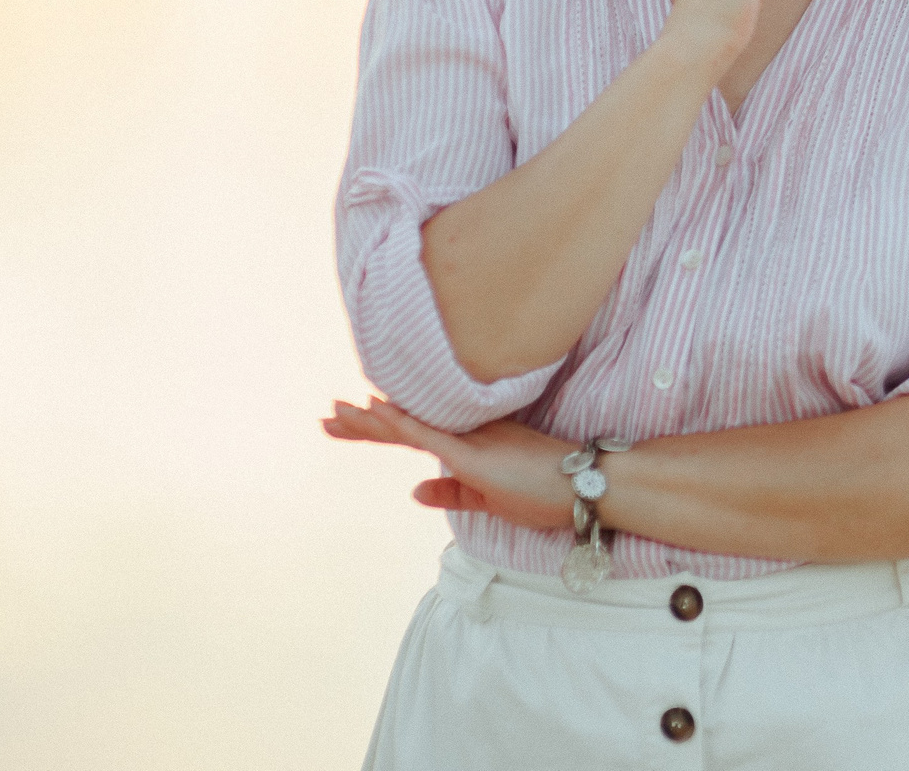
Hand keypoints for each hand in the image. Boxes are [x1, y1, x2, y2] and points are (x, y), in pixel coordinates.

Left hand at [322, 398, 575, 530]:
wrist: (583, 487)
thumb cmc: (542, 493)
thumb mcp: (488, 499)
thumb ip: (452, 491)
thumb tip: (414, 490)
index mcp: (466, 444)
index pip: (412, 434)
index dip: (377, 428)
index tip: (343, 424)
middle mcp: (464, 433)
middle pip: (404, 425)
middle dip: (362, 424)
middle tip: (326, 418)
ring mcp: (469, 440)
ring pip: (410, 425)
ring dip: (371, 420)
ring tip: (335, 413)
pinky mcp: (474, 453)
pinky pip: (429, 435)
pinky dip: (400, 422)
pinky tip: (375, 409)